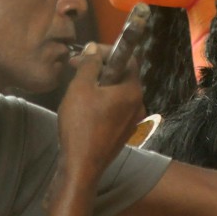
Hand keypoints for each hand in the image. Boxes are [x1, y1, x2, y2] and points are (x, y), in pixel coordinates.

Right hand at [57, 44, 146, 182]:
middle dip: (100, 67)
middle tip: (77, 67)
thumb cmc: (81, 125)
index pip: (128, 58)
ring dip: (99, 84)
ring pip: (117, 92)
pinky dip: (102, 101)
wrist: (82, 166)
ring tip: (77, 86)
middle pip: (122, 75)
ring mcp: (133, 120)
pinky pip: (115, 108)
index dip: (107, 50)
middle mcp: (138, 103)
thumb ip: (89, 64)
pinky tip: (83, 107)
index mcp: (133, 90)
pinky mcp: (123, 132)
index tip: (87, 53)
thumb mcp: (80, 88)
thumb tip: (93, 49)